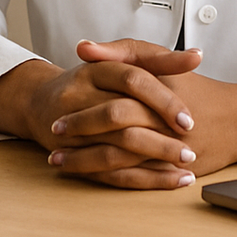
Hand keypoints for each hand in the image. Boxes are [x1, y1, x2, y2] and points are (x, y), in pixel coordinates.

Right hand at [0, 41, 200, 189]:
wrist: (40, 101)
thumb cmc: (91, 81)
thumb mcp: (122, 61)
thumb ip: (159, 60)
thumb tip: (195, 57)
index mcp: (95, 70)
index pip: (132, 79)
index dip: (162, 99)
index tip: (188, 118)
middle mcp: (79, 96)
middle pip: (122, 116)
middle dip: (159, 136)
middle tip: (190, 148)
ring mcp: (72, 127)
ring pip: (115, 148)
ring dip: (154, 161)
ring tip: (187, 166)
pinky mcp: (74, 155)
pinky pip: (110, 172)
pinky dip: (143, 179)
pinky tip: (171, 180)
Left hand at [55, 42, 236, 177]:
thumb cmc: (193, 85)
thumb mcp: (156, 57)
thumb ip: (120, 49)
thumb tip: (83, 48)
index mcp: (157, 89)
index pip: (115, 98)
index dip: (82, 107)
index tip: (56, 112)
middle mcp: (162, 120)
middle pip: (115, 128)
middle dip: (81, 132)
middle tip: (55, 134)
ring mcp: (167, 147)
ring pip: (121, 158)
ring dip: (86, 161)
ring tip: (58, 160)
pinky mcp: (170, 168)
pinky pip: (134, 177)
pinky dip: (107, 177)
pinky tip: (86, 174)